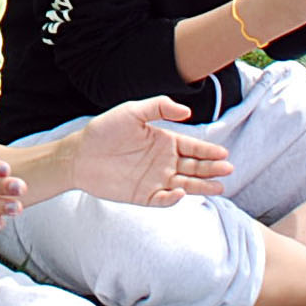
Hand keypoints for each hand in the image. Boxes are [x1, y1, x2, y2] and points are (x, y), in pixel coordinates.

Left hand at [66, 98, 230, 207]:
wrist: (79, 155)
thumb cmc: (104, 130)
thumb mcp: (132, 111)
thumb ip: (159, 107)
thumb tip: (186, 112)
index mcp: (164, 142)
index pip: (193, 147)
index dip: (208, 151)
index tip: (223, 154)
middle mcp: (163, 162)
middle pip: (194, 167)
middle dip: (211, 169)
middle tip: (227, 169)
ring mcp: (154, 180)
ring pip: (185, 184)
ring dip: (201, 186)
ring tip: (219, 186)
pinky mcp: (142, 196)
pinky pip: (162, 199)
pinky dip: (173, 198)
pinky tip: (180, 191)